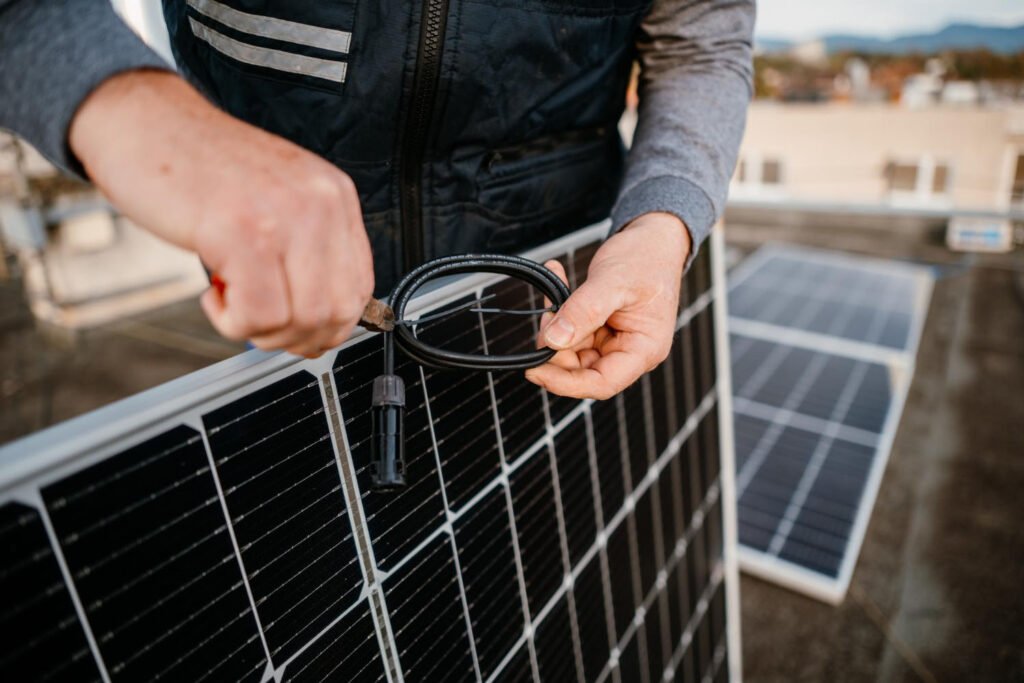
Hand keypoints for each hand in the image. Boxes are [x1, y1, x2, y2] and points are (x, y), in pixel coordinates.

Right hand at [69, 70, 373, 357]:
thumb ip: (307, 248)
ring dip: (260, 331)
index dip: (330, 325)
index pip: (361, 287)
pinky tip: (213, 293)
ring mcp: (283, 217)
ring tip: (230, 301)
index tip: (299, 331)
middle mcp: (319, 203)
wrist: (142, 120)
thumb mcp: (278, 198)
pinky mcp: (240, 233)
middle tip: (259, 324)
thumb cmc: (200, 166)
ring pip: (302, 320)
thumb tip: (319, 318)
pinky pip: (258, 315)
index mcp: (334, 194)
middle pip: (338, 312)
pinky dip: (232, 322)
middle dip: (296, 338)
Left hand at [524, 212, 690, 398]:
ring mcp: (614, 341)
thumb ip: (584, 312)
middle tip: (546, 317)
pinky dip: (561, 310)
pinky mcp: (601, 328)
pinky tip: (557, 280)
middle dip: (557, 349)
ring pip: (573, 350)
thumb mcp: (613, 282)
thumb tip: (554, 340)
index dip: (566, 384)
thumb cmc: (648, 258)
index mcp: (644, 349)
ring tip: (554, 291)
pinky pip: (573, 330)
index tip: (535, 372)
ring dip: (556, 326)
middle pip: (583, 370)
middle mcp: (630, 350)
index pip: (602, 383)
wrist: (655, 237)